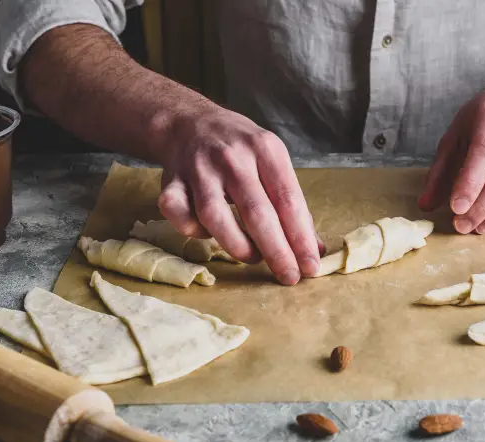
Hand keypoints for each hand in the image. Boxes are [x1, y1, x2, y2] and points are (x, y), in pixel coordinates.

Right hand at [156, 106, 323, 284]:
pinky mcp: (170, 181)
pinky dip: (193, 231)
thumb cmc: (240, 149)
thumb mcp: (272, 161)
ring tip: (253, 257)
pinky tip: (208, 234)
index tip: (310, 266)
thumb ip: (292, 204)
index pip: (288, 200)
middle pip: (256, 212)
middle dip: (276, 251)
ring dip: (237, 245)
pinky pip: (177, 214)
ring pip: (215, 216)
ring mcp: (199, 169)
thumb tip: (314, 250)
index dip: (300, 237)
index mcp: (265, 149)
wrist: (188, 122)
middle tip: (289, 276)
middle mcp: (232, 157)